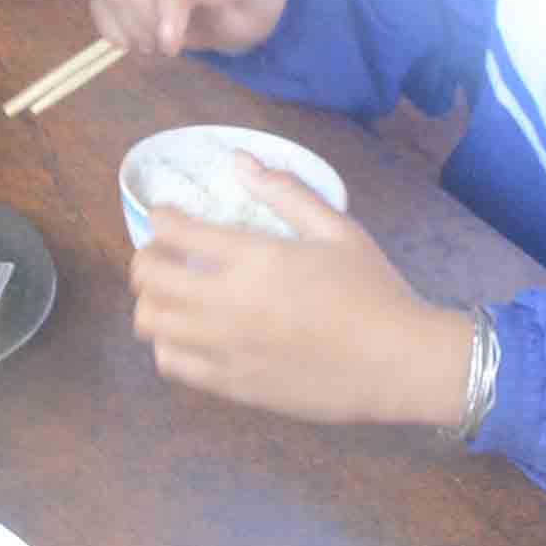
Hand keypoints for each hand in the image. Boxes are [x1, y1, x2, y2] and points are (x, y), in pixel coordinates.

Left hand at [129, 162, 474, 427]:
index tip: (169, 217)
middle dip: (147, 259)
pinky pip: (172, 364)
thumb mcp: (337, 229)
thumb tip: (240, 160)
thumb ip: (286, 192)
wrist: (399, 363)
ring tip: (176, 296)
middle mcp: (229, 303)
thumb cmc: (373, 290)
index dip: (161, 217)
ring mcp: (226, 348)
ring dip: (153, 303)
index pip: (174, 230)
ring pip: (150, 324)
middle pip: (148, 278)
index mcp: (255, 258)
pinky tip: (192, 335)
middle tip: (166, 256)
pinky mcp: (233, 385)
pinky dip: (169, 345)